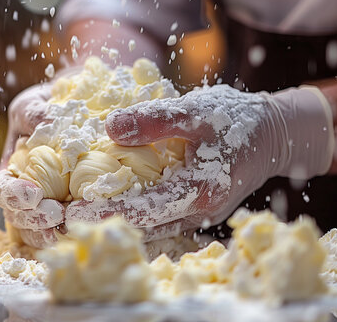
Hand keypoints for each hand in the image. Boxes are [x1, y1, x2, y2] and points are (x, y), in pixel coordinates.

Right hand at [0, 82, 64, 247]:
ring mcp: (47, 202)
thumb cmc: (48, 108)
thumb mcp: (35, 105)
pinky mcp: (71, 208)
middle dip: (33, 218)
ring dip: (48, 232)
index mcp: (12, 169)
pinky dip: (68, 232)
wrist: (78, 109)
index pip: (1, 189)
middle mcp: (25, 191)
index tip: (34, 194)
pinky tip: (80, 230)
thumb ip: (36, 115)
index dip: (12, 196)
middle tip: (56, 214)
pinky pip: (63, 227)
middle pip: (17, 215)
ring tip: (66, 229)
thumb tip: (49, 124)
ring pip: (36, 229)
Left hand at [66, 84, 333, 238]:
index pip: (143, 208)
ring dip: (114, 222)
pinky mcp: (196, 211)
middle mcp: (198, 212)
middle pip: (142, 226)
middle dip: (102, 222)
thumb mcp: (197, 109)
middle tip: (60, 220)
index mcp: (199, 190)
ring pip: (149, 227)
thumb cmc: (238, 119)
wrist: (275, 134)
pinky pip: (159, 220)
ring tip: (76, 215)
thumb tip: (109, 128)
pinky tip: (109, 205)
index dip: (105, 211)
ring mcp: (198, 216)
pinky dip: (133, 215)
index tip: (70, 212)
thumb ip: (155, 119)